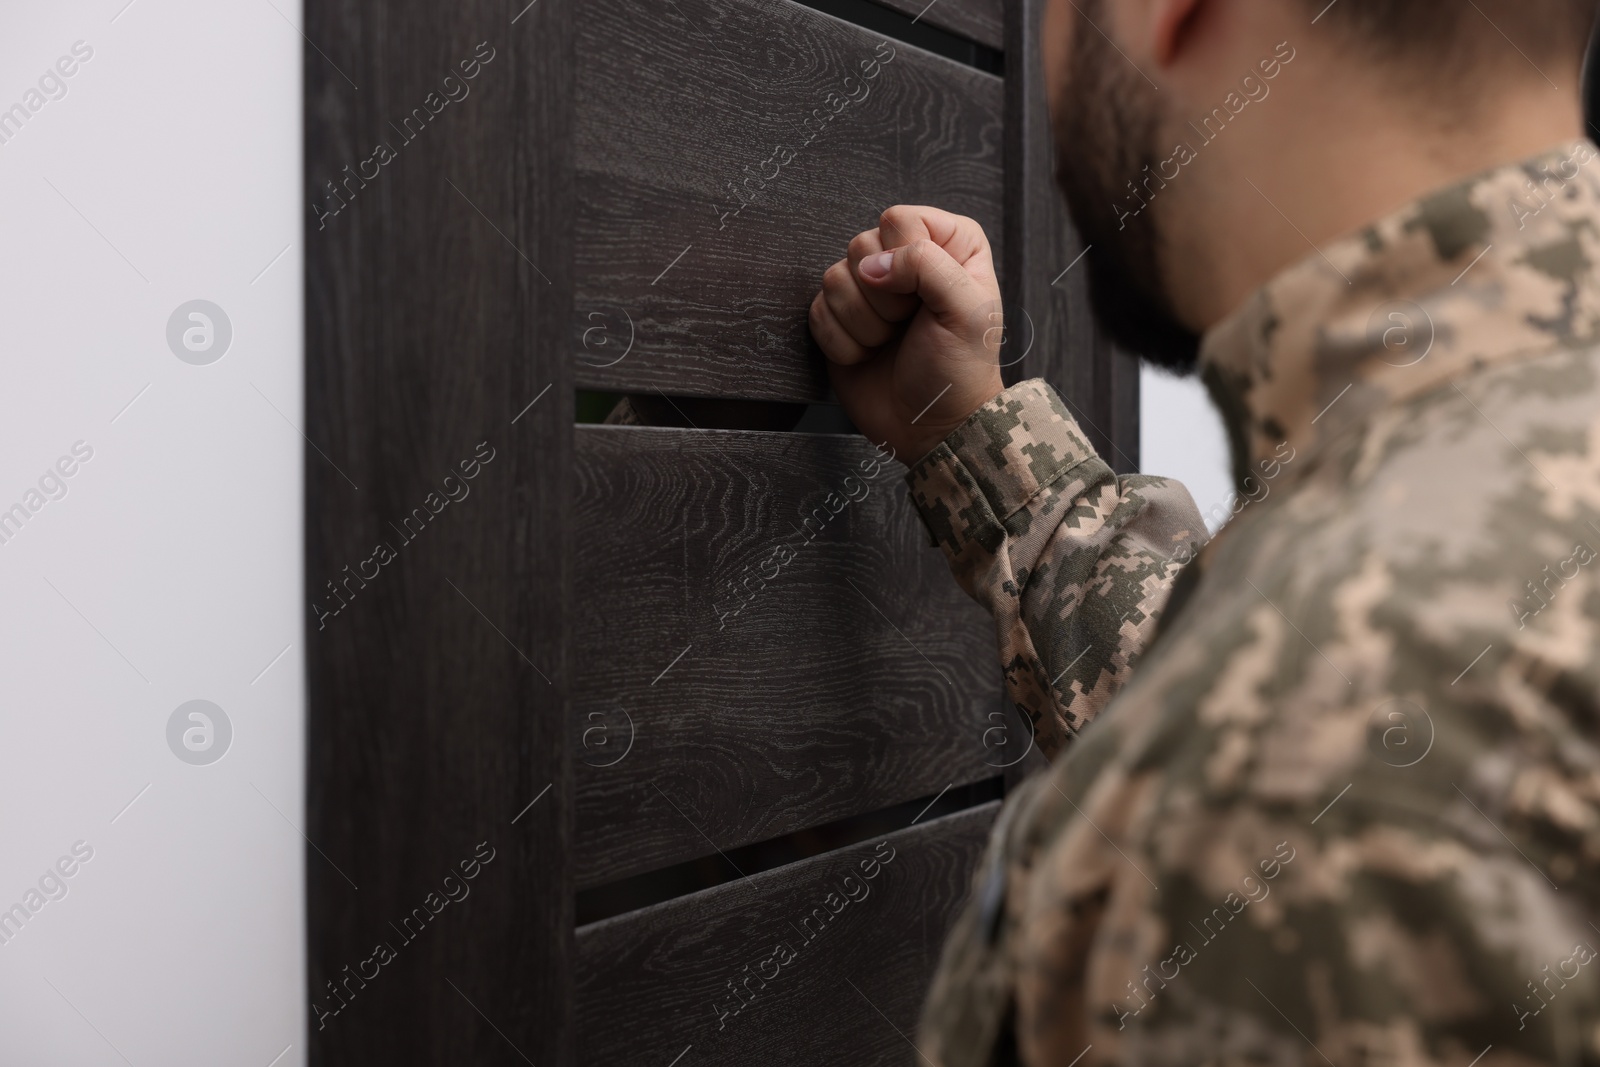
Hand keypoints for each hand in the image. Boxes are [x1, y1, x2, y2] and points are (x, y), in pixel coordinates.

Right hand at [808, 205, 1006, 464]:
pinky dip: (842, 342)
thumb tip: (871, 265)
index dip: (904, 260)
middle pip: (861, 246)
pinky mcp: (839, 318)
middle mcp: (906, 259)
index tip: (924, 299)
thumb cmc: (959, 372)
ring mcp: (870, 289)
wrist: (930, 427)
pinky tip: (868, 355)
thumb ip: (927, 266)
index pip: (900, 221)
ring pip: (834, 278)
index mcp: (948, 245)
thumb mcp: (966, 312)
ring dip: (863, 324)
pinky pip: (817, 311)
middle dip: (882, 298)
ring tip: (890, 342)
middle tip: (908, 325)